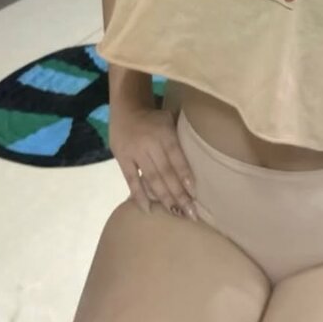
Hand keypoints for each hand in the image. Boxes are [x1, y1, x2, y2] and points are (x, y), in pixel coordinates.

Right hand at [109, 105, 197, 220]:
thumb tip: (200, 159)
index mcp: (164, 133)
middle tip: (190, 212)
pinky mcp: (122, 159)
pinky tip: (148, 209)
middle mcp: (150, 144)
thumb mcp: (170, 120)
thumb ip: (180, 139)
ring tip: (176, 212)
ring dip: (164, 197)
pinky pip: (131, 180)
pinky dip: (139, 195)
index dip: (185, 175)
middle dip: (178, 193)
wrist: (126, 108)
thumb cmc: (155, 118)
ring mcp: (134, 152)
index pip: (176, 157)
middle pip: (166, 172)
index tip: (194, 193)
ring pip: (151, 178)